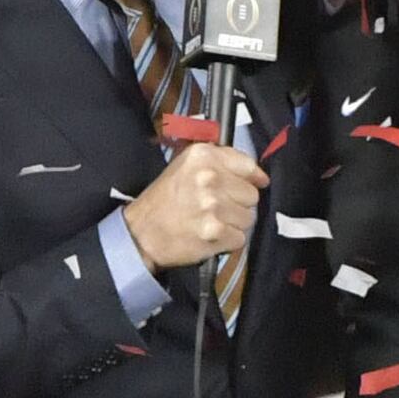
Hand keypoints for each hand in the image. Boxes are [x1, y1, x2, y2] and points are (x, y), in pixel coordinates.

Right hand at [123, 141, 269, 269]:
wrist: (141, 233)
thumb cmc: (164, 200)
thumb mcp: (185, 165)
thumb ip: (219, 161)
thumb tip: (257, 174)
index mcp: (203, 156)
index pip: (248, 165)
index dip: (253, 178)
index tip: (255, 184)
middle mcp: (210, 178)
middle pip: (251, 195)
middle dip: (238, 204)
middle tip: (217, 208)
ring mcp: (213, 206)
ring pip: (248, 218)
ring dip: (233, 224)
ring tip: (211, 222)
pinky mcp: (215, 232)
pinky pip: (240, 238)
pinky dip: (228, 241)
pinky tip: (210, 235)